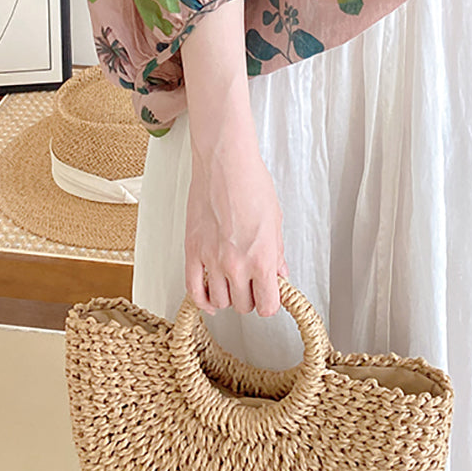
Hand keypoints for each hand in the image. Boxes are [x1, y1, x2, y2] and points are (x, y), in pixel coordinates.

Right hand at [184, 115, 289, 317]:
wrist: (225, 165)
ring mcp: (212, 260)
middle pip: (243, 306)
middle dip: (250, 298)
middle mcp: (236, 265)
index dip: (270, 302)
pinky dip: (202, 301)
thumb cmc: (252, 184)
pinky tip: (209, 298)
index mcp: (262, 258)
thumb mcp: (275, 221)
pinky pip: (193, 290)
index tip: (270, 295)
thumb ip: (277, 253)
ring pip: (219, 301)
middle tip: (252, 284)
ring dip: (227, 297)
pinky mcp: (192, 252)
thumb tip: (279, 274)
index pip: (268, 305)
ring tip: (232, 283)